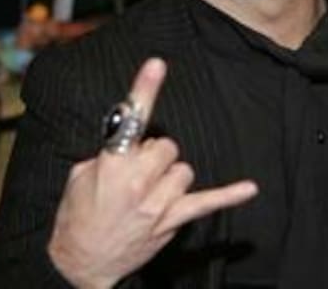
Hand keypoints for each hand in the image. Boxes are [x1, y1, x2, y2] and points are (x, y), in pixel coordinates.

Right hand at [47, 58, 257, 288]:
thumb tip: (131, 140)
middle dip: (154, 153)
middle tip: (137, 172)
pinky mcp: (172, 220)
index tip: (157, 64)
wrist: (82, 263)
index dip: (144, 89)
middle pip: (167, 145)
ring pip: (184, 168)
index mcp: (112, 165)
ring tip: (150, 191)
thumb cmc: (77, 217)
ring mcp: (158, 202)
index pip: (131, 120)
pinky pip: (207, 202)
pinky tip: (249, 188)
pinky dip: (229, 195)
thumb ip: (109, 153)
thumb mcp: (80, 176)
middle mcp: (138, 181)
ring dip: (169, 175)